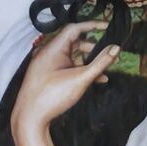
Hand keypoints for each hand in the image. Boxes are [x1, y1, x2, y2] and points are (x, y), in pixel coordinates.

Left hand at [11, 22, 118, 144]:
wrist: (30, 120)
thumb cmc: (53, 97)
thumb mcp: (81, 79)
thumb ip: (100, 63)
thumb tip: (116, 48)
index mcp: (53, 48)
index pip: (75, 28)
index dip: (92, 25)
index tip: (107, 26)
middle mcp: (49, 53)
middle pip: (74, 42)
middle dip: (94, 48)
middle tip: (109, 51)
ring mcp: (47, 64)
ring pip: (72, 57)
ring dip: (88, 62)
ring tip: (105, 69)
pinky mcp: (48, 76)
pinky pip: (67, 67)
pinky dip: (80, 70)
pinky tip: (97, 80)